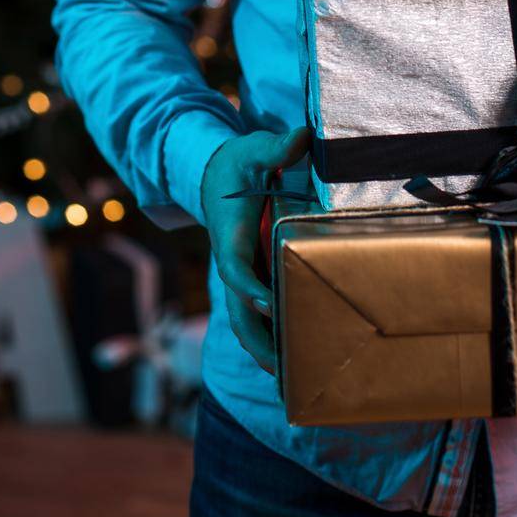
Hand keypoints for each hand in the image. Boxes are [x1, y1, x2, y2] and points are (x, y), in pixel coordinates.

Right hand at [200, 125, 311, 374]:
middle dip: (256, 339)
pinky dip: (270, 337)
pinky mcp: (251, 278)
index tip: (268, 304)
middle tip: (280, 368)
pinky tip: (294, 360)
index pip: (235, 268)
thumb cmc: (237, 164)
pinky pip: (257, 314)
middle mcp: (232, 262)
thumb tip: (301, 136)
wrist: (215, 175)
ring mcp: (240, 275)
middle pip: (237, 310)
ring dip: (263, 348)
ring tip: (291, 380)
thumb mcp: (253, 149)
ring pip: (245, 320)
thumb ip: (275, 147)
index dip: (249, 288)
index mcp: (230, 236)